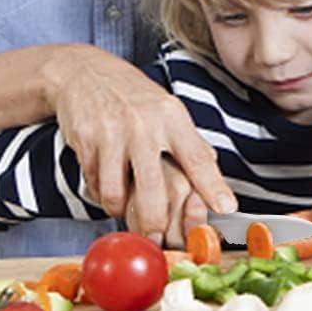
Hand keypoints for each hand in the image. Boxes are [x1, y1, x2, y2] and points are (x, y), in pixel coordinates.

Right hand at [48, 48, 235, 235]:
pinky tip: (106, 181)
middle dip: (155, 222)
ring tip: (125, 204)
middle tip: (157, 237)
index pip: (197, 158)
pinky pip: (94, 184)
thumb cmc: (133, 96)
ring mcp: (113, 133)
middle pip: (154, 189)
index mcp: (171, 116)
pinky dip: (101, 192)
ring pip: (117, 194)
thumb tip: (213, 171)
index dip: (212, 187)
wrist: (85, 73)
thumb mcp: (167, 110)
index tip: (226, 208)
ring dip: (120, 208)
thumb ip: (189, 142)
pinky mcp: (86, 141)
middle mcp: (144, 124)